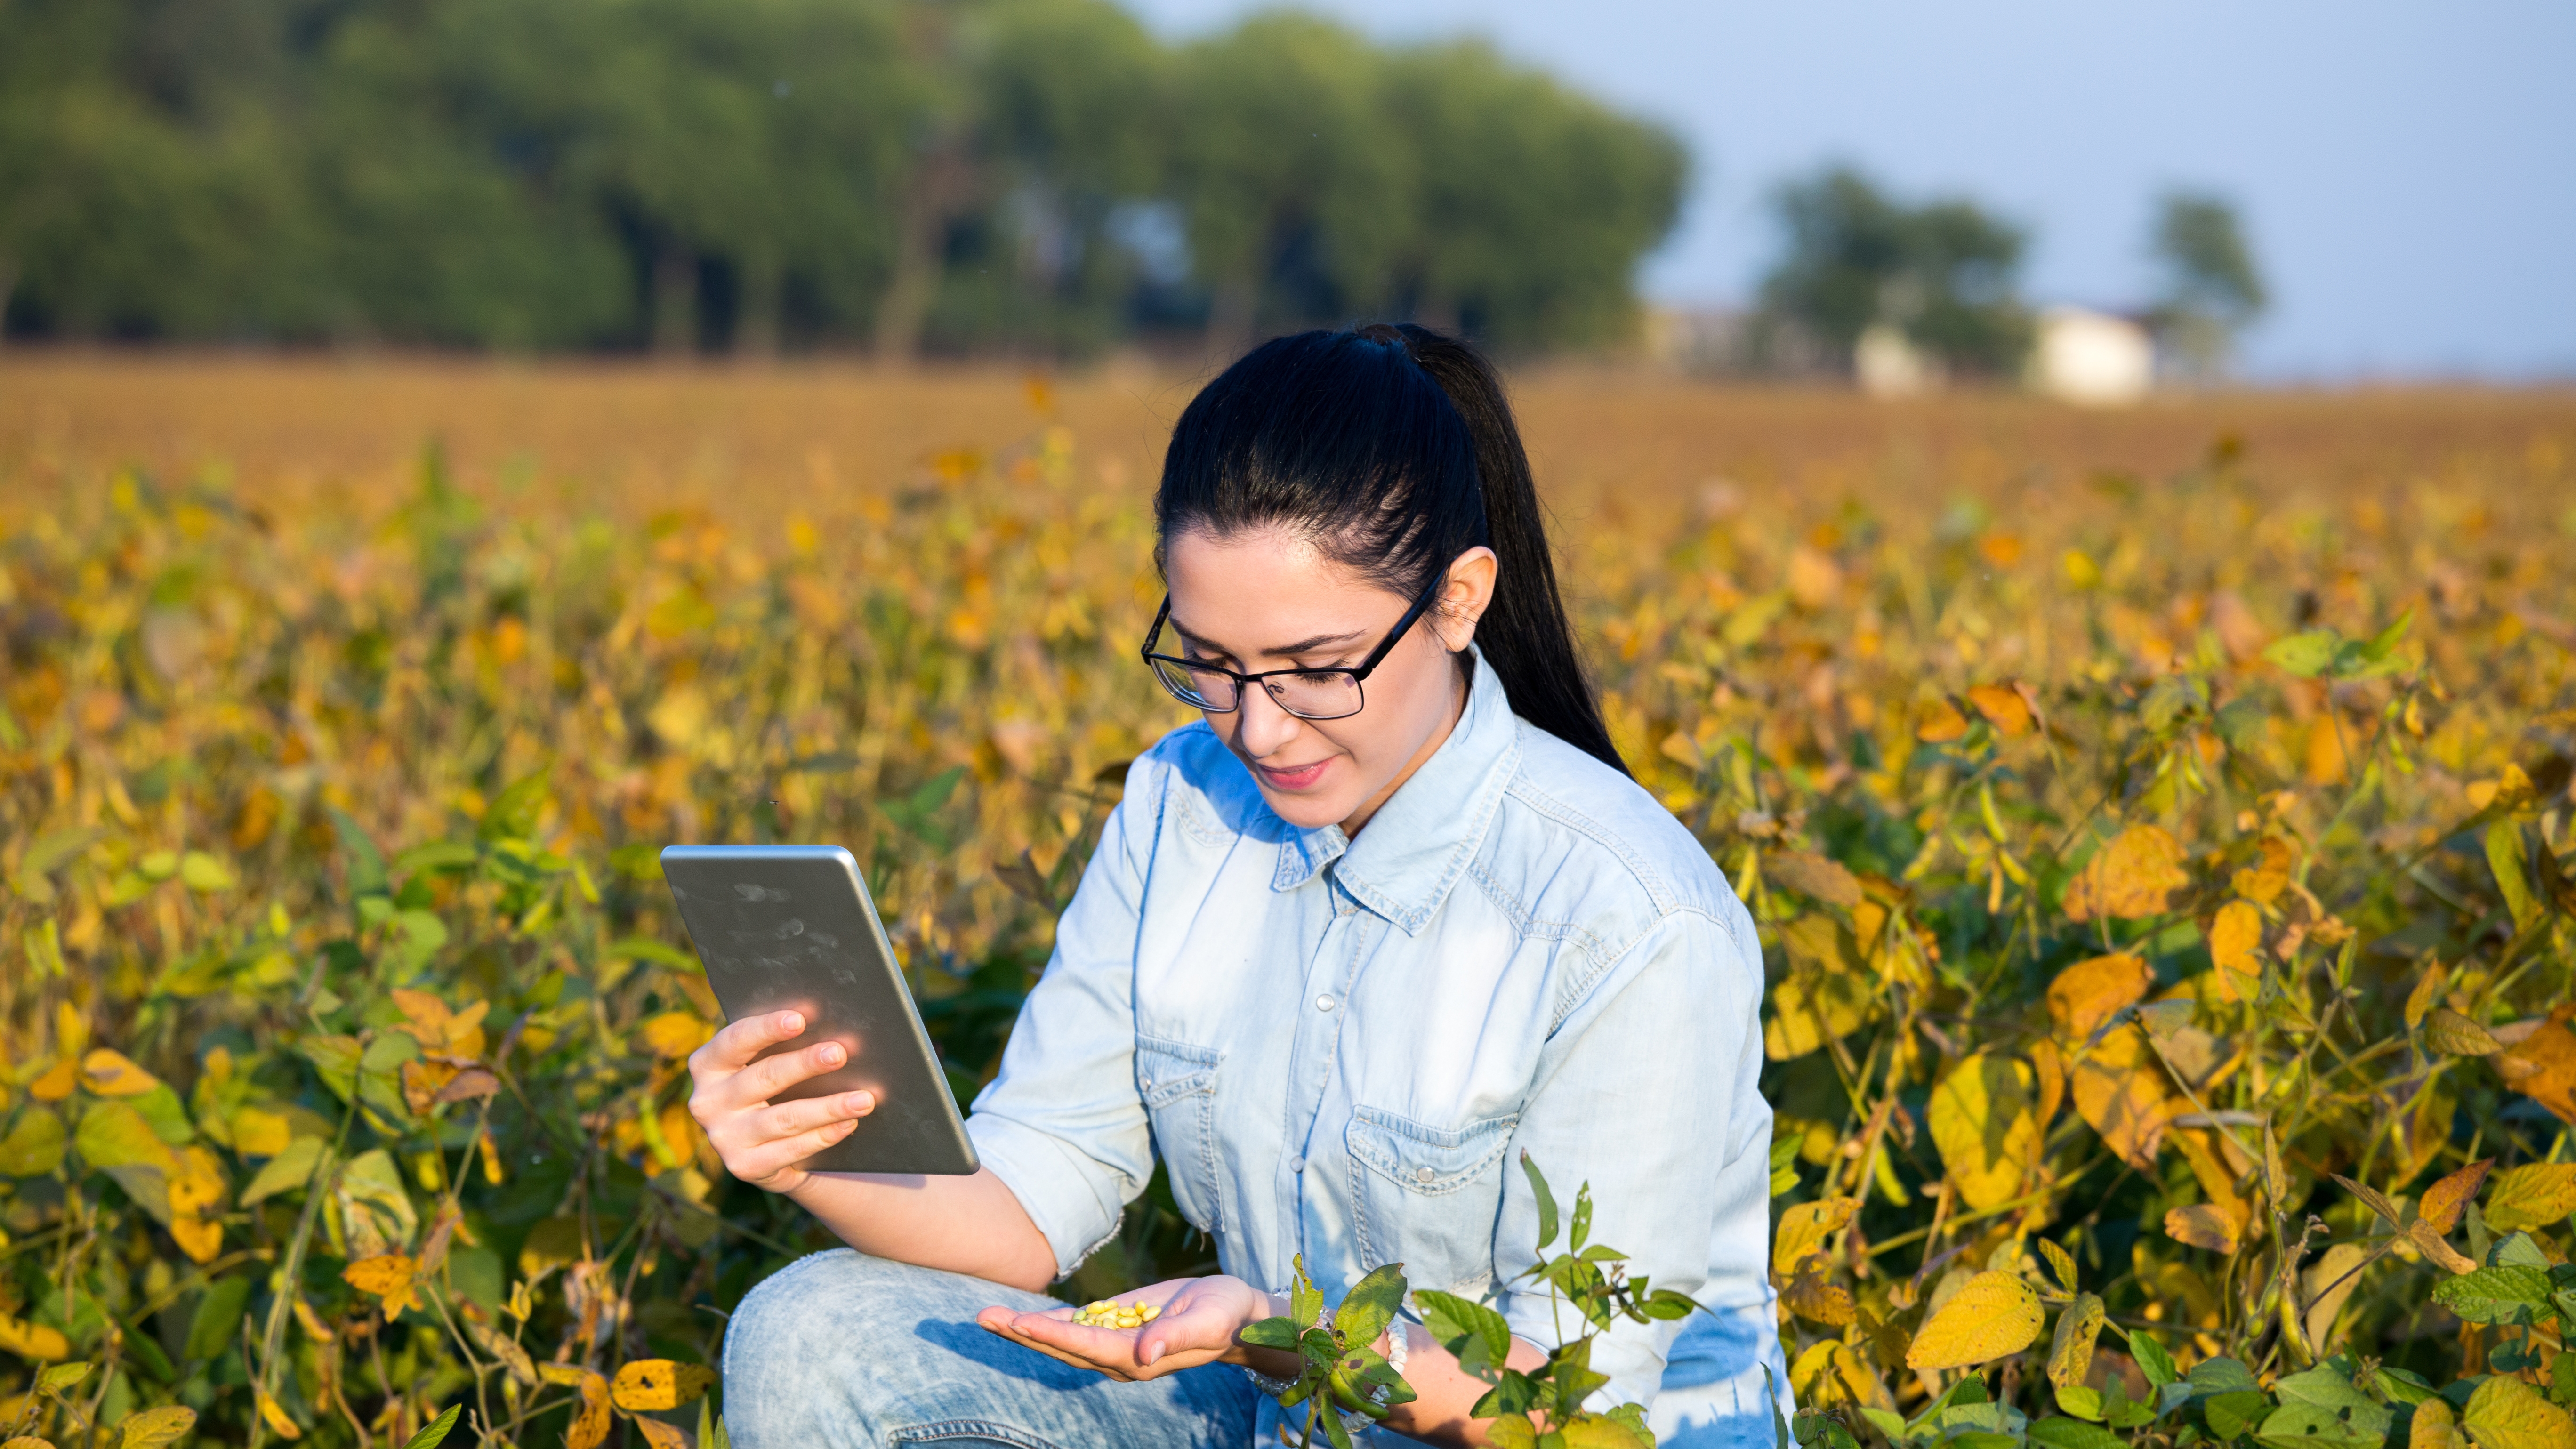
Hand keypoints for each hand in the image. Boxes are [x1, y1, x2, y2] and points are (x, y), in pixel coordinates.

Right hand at [685, 1009, 874, 1193]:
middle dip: (805, 1063)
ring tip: (864, 1099)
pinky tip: (848, 1124)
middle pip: (765, 1077)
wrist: (764, 1145)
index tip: (800, 1018)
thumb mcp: (764, 1062)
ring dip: (829, 1106)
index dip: (767, 1028)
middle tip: (840, 1053)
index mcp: (707, 1065)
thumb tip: (831, 1027)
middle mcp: (707, 1101)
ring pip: (785, 1118)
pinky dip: (824, 1135)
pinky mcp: (744, 1166)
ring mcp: (723, 1138)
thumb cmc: (772, 1086)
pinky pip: (791, 1149)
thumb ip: (782, 1044)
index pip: (735, 1040)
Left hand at [975, 1275, 1276, 1382]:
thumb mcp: (1207, 1321)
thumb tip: (1144, 1352)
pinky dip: (1046, 1322)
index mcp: (1138, 1359)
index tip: (1019, 1322)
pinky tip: (1020, 1317)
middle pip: (1061, 1347)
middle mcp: (1119, 1357)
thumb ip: (1175, 1336)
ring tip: (987, 1316)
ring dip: (1024, 1328)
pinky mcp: (1116, 1326)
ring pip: (1061, 1339)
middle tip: (983, 1318)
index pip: (1086, 1347)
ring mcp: (1114, 1343)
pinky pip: (1075, 1327)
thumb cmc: (1226, 1315)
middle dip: (1021, 1334)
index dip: (1051, 1334)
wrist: (1236, 1315)